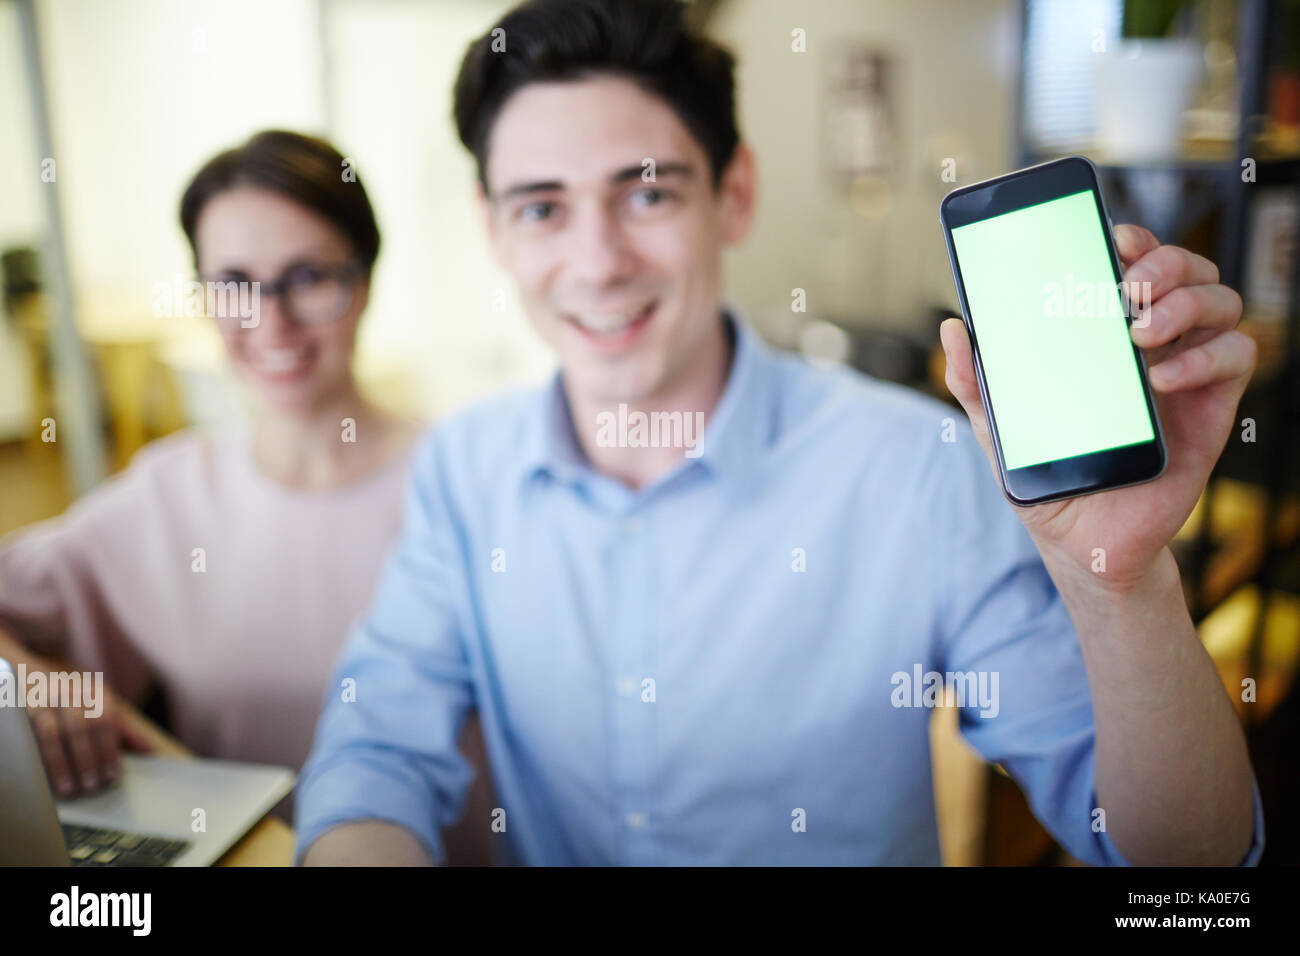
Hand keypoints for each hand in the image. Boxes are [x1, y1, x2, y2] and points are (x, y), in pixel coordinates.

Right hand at [26, 663, 153, 797]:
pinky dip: (40, 756)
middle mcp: (71, 694)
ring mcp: (46, 701)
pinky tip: (45, 774)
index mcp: (96, 694)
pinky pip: (31, 735)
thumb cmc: (78, 702)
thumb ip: (124, 731)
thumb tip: (150, 751)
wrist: (38, 678)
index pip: (106, 722)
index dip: (109, 750)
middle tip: (93, 785)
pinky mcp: (25, 712)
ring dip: (62, 763)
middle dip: (88, 759)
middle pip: (82, 727)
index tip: (112, 776)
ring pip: (54, 733)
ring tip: (70, 788)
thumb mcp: (103, 709)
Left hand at [940, 224, 1255, 589]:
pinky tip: (1159, 377)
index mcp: (1105, 335)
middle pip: (1185, 270)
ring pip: (1220, 301)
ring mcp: (1188, 370)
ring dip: (1185, 303)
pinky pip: (1235, 357)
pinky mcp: (1213, 406)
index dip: (1132, 240)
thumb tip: (952, 328)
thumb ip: (976, 382)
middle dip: (1163, 263)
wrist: (1082, 540)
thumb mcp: (1000, 427)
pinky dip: (1202, 358)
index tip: (1111, 239)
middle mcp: (1154, 342)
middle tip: (1127, 289)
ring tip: (1139, 333)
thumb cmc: (1048, 475)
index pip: (1133, 264)